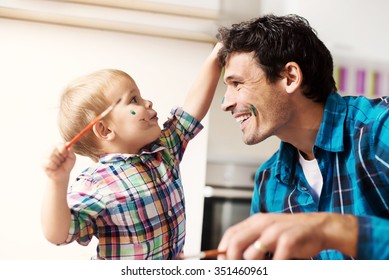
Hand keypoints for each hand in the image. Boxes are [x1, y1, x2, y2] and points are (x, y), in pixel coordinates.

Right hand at [42, 144, 75, 182]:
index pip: (59, 144)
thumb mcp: (72, 158)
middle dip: (60, 157)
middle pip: (54, 149)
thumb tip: (68, 143)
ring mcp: (45, 156)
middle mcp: (50, 150)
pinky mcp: (42, 162)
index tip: (65, 155)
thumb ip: (71, 151)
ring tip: (58, 165)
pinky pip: (49, 162)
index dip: (63, 149)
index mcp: (58, 147)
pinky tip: (54, 168)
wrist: (62, 175)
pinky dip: (54, 166)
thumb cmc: (66, 165)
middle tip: (62, 161)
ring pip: (51, 156)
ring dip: (58, 162)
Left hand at [217, 212, 357, 259]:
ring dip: (254, 266)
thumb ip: (251, 241)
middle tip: (238, 270)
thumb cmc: (291, 233)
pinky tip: (278, 265)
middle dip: (233, 261)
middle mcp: (262, 224)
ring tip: (265, 265)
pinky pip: (274, 260)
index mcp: (255, 221)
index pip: (231, 234)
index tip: (224, 262)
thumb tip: (231, 255)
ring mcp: (275, 231)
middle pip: (236, 243)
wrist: (319, 227)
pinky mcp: (289, 240)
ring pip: (252, 253)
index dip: (224, 250)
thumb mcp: (267, 233)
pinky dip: (274, 268)